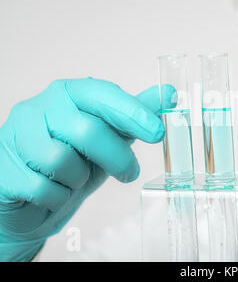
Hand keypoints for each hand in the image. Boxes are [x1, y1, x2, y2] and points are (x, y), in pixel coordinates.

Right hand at [0, 78, 175, 260]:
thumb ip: (134, 114)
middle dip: (116, 158)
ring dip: (79, 179)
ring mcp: (16, 136)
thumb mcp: (110, 135)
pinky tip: (55, 192)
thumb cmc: (75, 159)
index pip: (103, 95)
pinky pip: (41, 188)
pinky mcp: (4, 168)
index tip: (157, 133)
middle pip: (87, 131)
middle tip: (129, 173)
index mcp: (69, 93)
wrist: (35, 196)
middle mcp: (40, 107)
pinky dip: (58, 197)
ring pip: (60, 160)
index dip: (132, 113)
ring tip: (77, 178)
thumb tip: (167, 94)